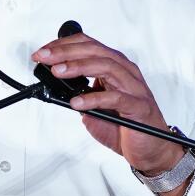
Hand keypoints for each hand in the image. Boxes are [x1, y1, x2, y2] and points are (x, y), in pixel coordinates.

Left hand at [31, 32, 182, 173]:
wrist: (152, 150)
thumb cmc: (126, 127)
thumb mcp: (95, 108)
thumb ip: (80, 96)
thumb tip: (56, 90)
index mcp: (115, 67)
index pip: (89, 45)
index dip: (64, 45)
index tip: (43, 52)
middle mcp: (126, 72)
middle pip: (95, 51)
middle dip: (66, 52)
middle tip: (44, 58)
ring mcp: (135, 88)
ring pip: (106, 66)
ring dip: (78, 67)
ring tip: (58, 72)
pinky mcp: (139, 107)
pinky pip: (115, 97)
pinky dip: (94, 98)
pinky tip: (77, 102)